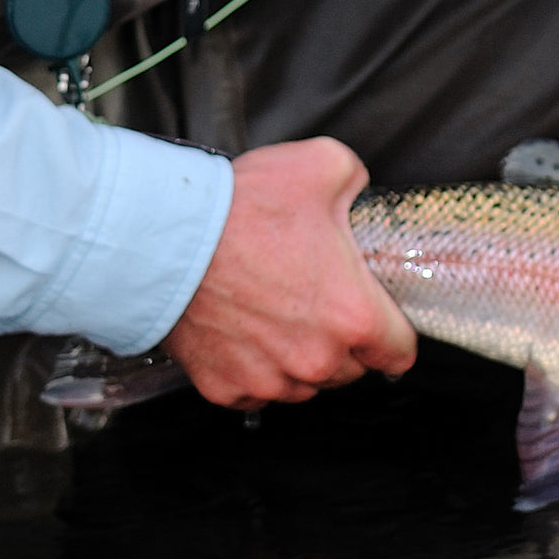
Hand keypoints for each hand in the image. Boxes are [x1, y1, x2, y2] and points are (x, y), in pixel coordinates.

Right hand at [161, 138, 417, 409]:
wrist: (160, 238)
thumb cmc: (240, 208)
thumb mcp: (324, 166)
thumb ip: (357, 182)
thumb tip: (357, 190)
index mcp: (354, 317)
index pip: (398, 353)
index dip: (391, 335)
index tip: (378, 322)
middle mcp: (315, 359)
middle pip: (350, 369)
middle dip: (340, 342)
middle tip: (314, 302)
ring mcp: (268, 378)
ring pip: (303, 385)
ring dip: (298, 359)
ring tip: (276, 315)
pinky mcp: (224, 386)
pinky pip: (255, 391)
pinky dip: (253, 370)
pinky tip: (244, 334)